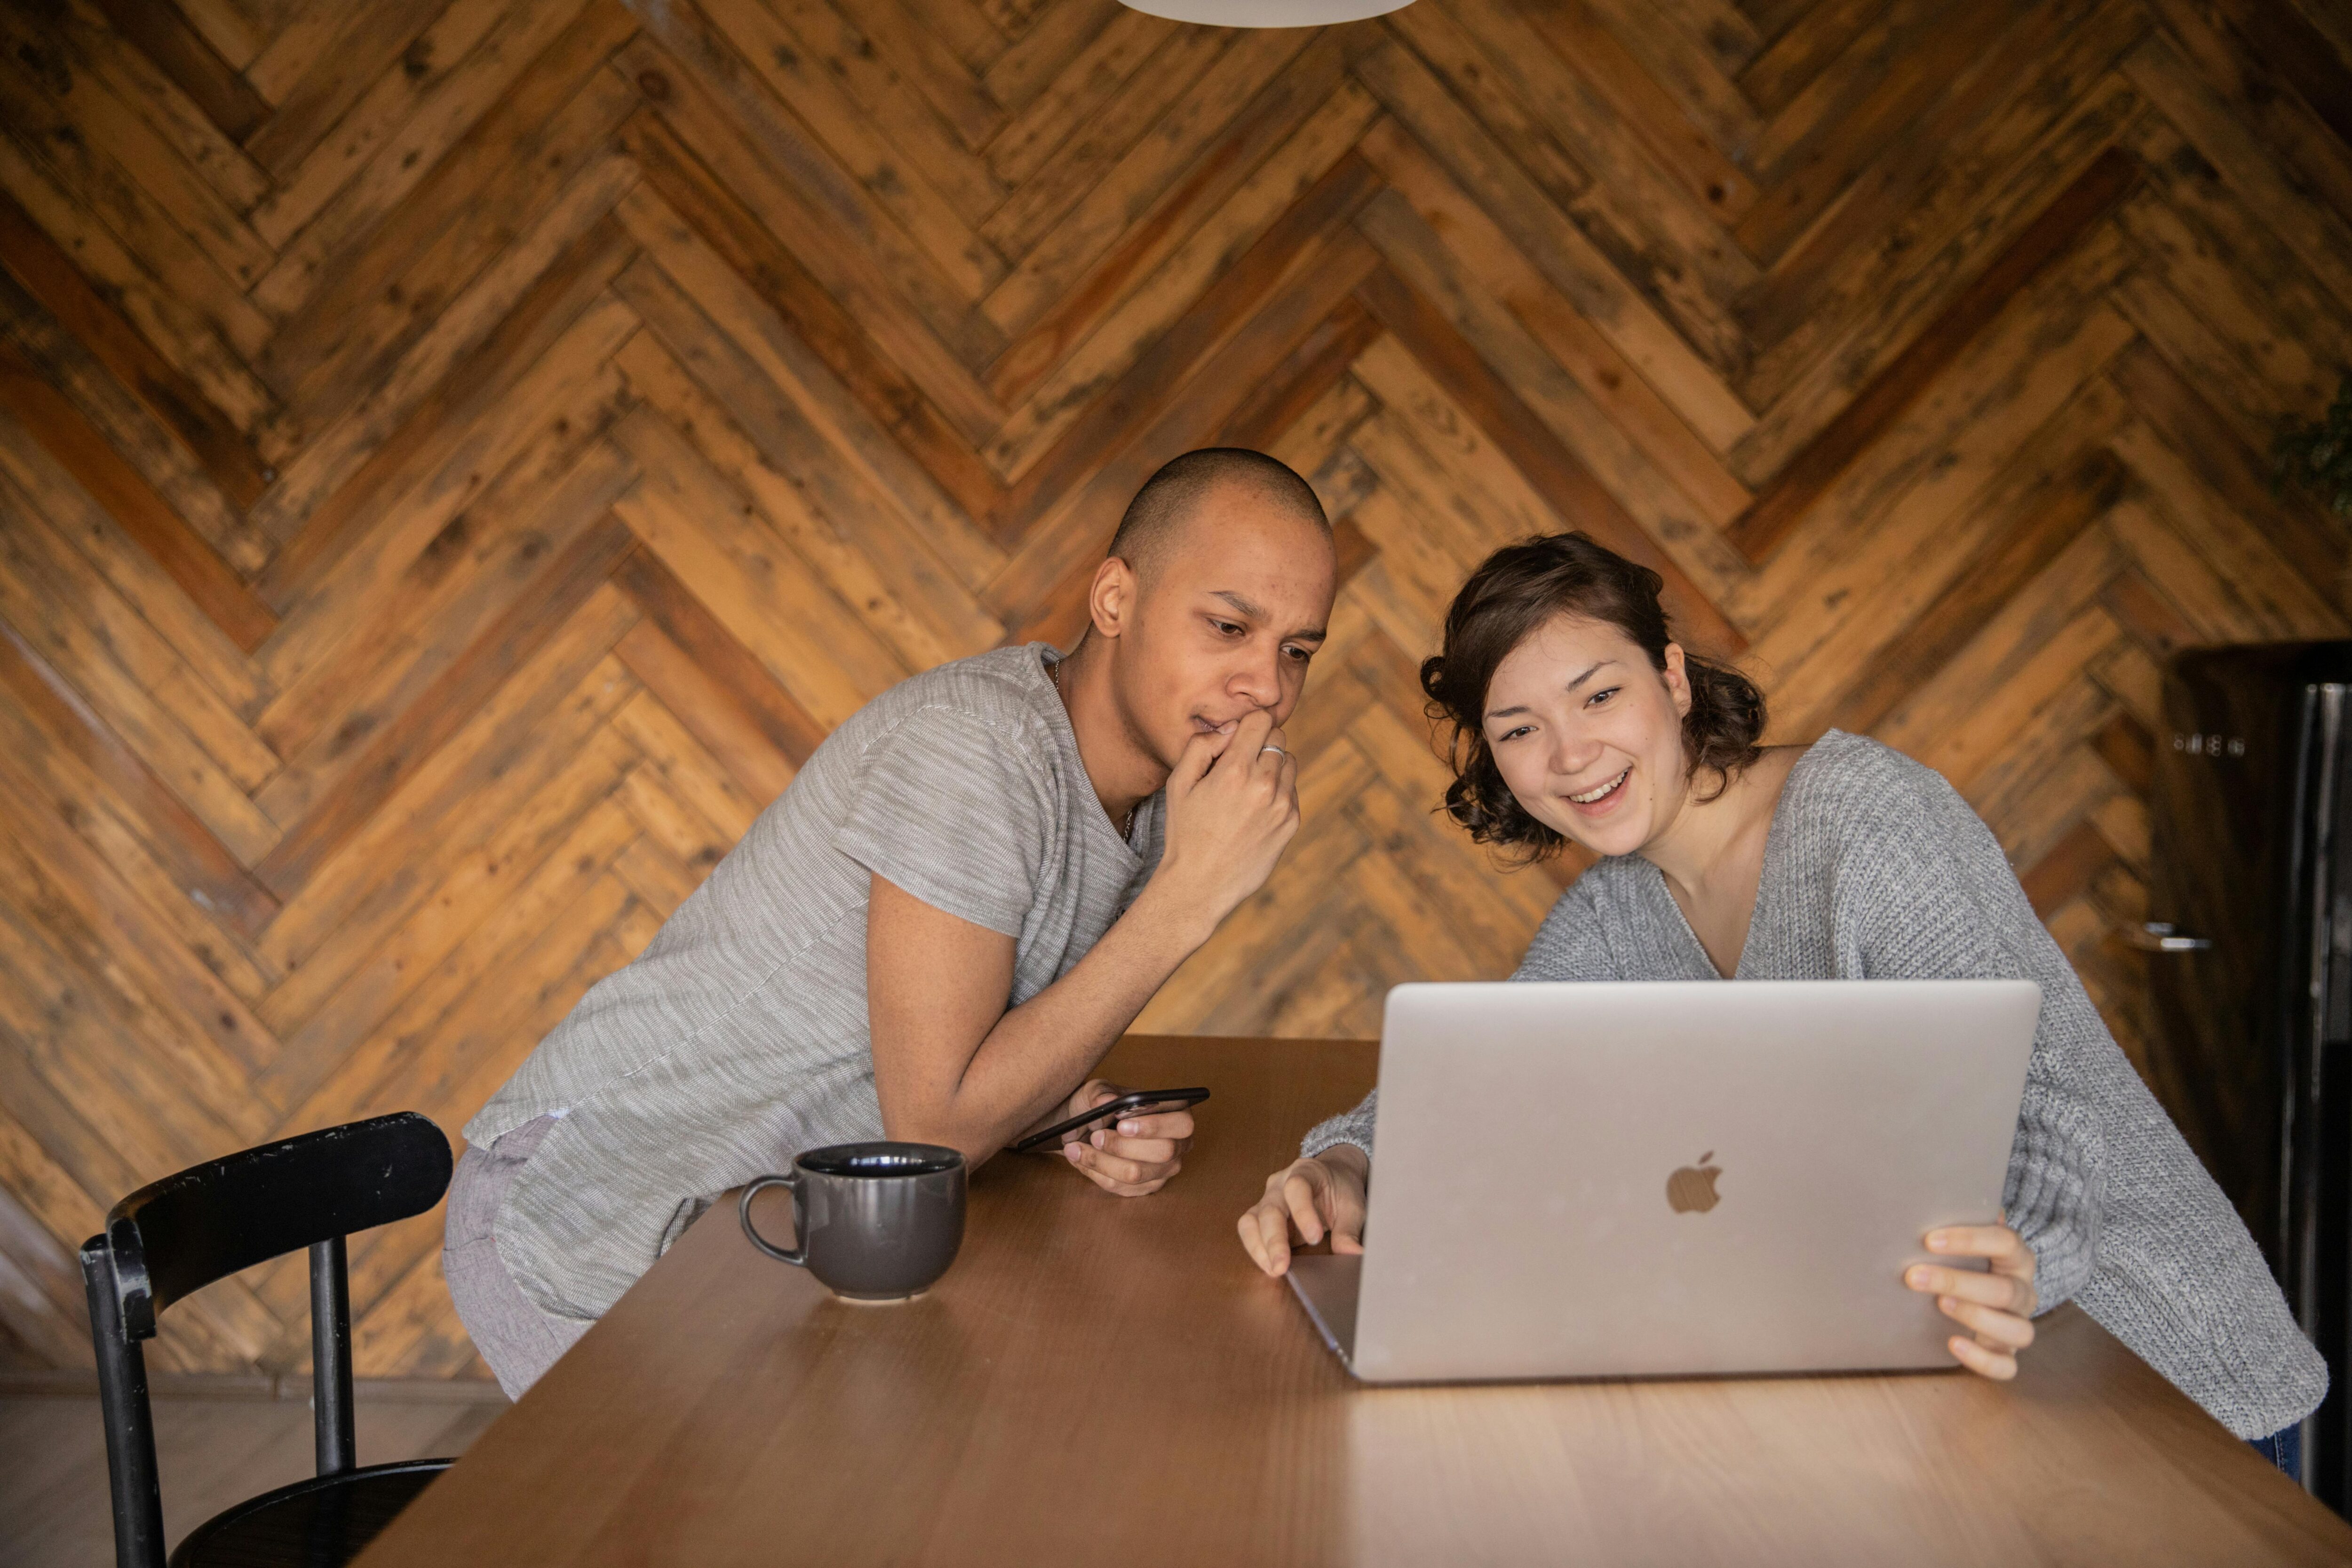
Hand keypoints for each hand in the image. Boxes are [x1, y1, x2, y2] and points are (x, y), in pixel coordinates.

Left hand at [1050, 1080, 1192, 1196]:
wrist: (1084, 1125)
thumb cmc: (1100, 1104)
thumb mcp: (1097, 1091)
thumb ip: (1101, 1094)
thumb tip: (1106, 1102)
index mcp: (1177, 1114)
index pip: (1181, 1124)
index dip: (1155, 1126)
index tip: (1121, 1124)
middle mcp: (1177, 1145)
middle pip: (1162, 1153)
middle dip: (1123, 1146)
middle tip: (1095, 1137)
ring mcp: (1163, 1170)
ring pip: (1136, 1174)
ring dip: (1101, 1161)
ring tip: (1075, 1148)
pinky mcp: (1144, 1187)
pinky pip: (1120, 1187)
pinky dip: (1095, 1173)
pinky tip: (1079, 1159)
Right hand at [1153, 709, 1299, 936]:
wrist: (1199, 885)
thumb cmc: (1184, 832)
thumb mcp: (1178, 783)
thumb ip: (1202, 745)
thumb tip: (1230, 729)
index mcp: (1234, 770)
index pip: (1262, 719)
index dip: (1249, 724)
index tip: (1238, 738)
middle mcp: (1263, 785)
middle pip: (1278, 738)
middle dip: (1260, 744)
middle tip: (1239, 765)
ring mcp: (1281, 806)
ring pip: (1289, 763)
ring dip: (1272, 767)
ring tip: (1247, 789)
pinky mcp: (1291, 823)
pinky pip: (1291, 791)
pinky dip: (1277, 792)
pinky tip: (1254, 811)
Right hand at [1237, 1146, 1367, 1275]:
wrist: (1332, 1177)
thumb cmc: (1340, 1189)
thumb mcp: (1352, 1206)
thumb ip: (1349, 1229)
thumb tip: (1352, 1253)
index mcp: (1306, 1172)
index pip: (1297, 1187)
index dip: (1303, 1213)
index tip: (1315, 1238)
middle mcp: (1279, 1184)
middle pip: (1269, 1209)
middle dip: (1274, 1240)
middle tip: (1282, 1266)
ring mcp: (1267, 1200)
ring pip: (1250, 1221)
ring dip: (1258, 1247)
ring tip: (1273, 1269)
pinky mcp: (1261, 1216)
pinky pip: (1249, 1231)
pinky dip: (1256, 1250)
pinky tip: (1269, 1266)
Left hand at [1906, 1222, 2037, 1379]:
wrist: (1987, 1289)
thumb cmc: (1968, 1258)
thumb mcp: (1965, 1237)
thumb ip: (1956, 1217)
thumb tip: (1921, 1193)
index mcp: (2017, 1256)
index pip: (2004, 1242)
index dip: (1968, 1240)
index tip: (1929, 1240)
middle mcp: (2024, 1291)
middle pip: (2004, 1290)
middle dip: (1957, 1282)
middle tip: (1915, 1276)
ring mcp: (2019, 1323)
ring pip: (2017, 1330)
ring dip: (1976, 1317)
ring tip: (1940, 1304)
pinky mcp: (2008, 1353)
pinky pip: (2007, 1366)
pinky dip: (1983, 1360)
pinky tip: (1953, 1344)